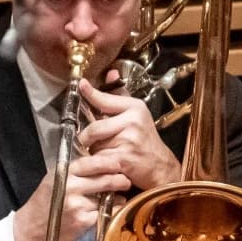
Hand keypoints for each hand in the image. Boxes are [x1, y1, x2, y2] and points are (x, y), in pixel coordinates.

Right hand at [11, 154, 131, 240]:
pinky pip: (103, 213)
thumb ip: (73, 172)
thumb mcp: (53, 180)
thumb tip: (98, 162)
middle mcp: (71, 188)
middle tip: (126, 180)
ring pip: (106, 198)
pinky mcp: (82, 221)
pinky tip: (109, 210)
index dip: (107, 163)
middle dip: (119, 180)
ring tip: (118, 196)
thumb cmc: (44, 203)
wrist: (32, 228)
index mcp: (64, 174)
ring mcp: (77, 205)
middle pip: (104, 180)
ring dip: (116, 198)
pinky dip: (109, 211)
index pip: (91, 163)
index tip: (118, 163)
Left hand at [73, 77, 179, 193]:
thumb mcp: (138, 114)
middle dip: (87, 137)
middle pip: (95, 127)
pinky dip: (96, 163)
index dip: (90, 93)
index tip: (81, 85)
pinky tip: (102, 163)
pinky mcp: (124, 158)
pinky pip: (99, 159)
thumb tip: (111, 74)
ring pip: (96, 145)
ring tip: (103, 152)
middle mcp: (133, 122)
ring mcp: (129, 140)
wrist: (160, 166)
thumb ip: (121, 95)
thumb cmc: (146, 140)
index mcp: (135, 108)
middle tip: (87, 141)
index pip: (106, 99)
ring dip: (94, 151)